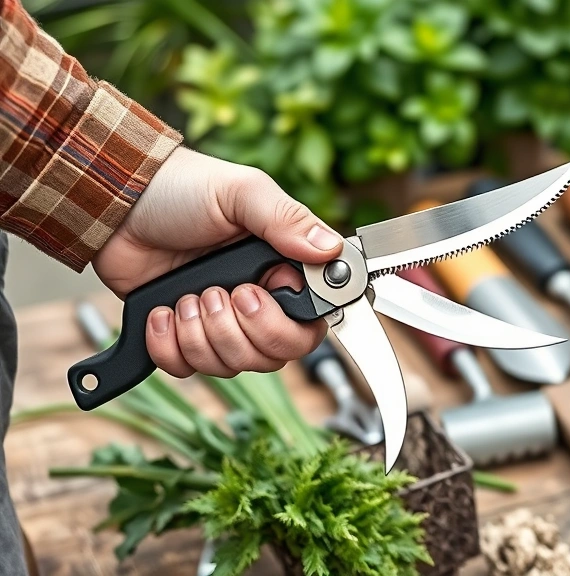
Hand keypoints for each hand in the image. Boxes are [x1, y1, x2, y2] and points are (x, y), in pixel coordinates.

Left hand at [93, 147, 341, 378]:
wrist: (118, 202)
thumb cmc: (183, 188)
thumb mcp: (241, 194)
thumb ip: (287, 220)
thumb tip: (331, 250)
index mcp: (282, 270)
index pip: (307, 327)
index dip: (280, 324)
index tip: (250, 294)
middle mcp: (258, 301)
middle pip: (272, 357)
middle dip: (235, 332)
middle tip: (214, 294)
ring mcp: (220, 322)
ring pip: (229, 366)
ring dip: (199, 335)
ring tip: (183, 297)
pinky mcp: (182, 335)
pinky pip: (187, 368)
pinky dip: (168, 346)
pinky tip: (160, 312)